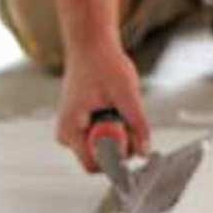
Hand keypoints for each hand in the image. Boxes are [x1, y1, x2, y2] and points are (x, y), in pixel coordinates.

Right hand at [56, 44, 149, 172]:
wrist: (91, 47)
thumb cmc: (103, 64)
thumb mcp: (126, 93)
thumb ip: (137, 124)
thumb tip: (145, 151)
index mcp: (70, 129)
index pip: (94, 164)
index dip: (117, 157)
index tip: (131, 136)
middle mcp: (67, 136)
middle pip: (101, 159)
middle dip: (121, 143)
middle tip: (126, 115)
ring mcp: (73, 134)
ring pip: (104, 150)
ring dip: (119, 134)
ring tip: (117, 106)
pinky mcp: (80, 129)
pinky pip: (103, 140)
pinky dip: (115, 128)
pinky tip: (113, 108)